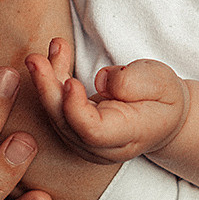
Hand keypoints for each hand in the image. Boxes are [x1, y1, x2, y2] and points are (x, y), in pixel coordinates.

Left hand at [27, 39, 189, 164]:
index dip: (75, 109)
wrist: (163, 116)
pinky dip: (51, 80)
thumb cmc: (163, 97)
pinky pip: (57, 107)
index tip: (70, 81)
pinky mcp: (74, 130)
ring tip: (41, 53)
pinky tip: (54, 53)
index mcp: (128, 136)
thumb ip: (134, 83)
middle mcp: (102, 147)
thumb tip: (101, 81)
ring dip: (45, 81)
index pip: (93, 132)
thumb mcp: (162, 82)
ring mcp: (85, 143)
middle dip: (48, 91)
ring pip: (56, 115)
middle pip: (66, 124)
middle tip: (35, 60)